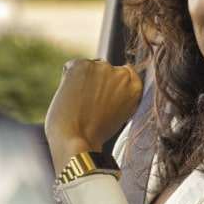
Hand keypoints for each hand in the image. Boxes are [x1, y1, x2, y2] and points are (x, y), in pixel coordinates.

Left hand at [45, 58, 142, 172]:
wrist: (76, 138)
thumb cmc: (95, 133)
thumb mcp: (122, 114)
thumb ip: (123, 96)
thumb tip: (115, 85)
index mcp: (135, 87)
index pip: (126, 72)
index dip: (112, 84)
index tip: (104, 95)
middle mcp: (122, 74)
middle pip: (107, 69)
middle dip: (98, 81)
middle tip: (89, 103)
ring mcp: (102, 67)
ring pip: (90, 68)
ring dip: (84, 79)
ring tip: (79, 102)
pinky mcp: (82, 65)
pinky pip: (72, 66)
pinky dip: (68, 78)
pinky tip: (70, 95)